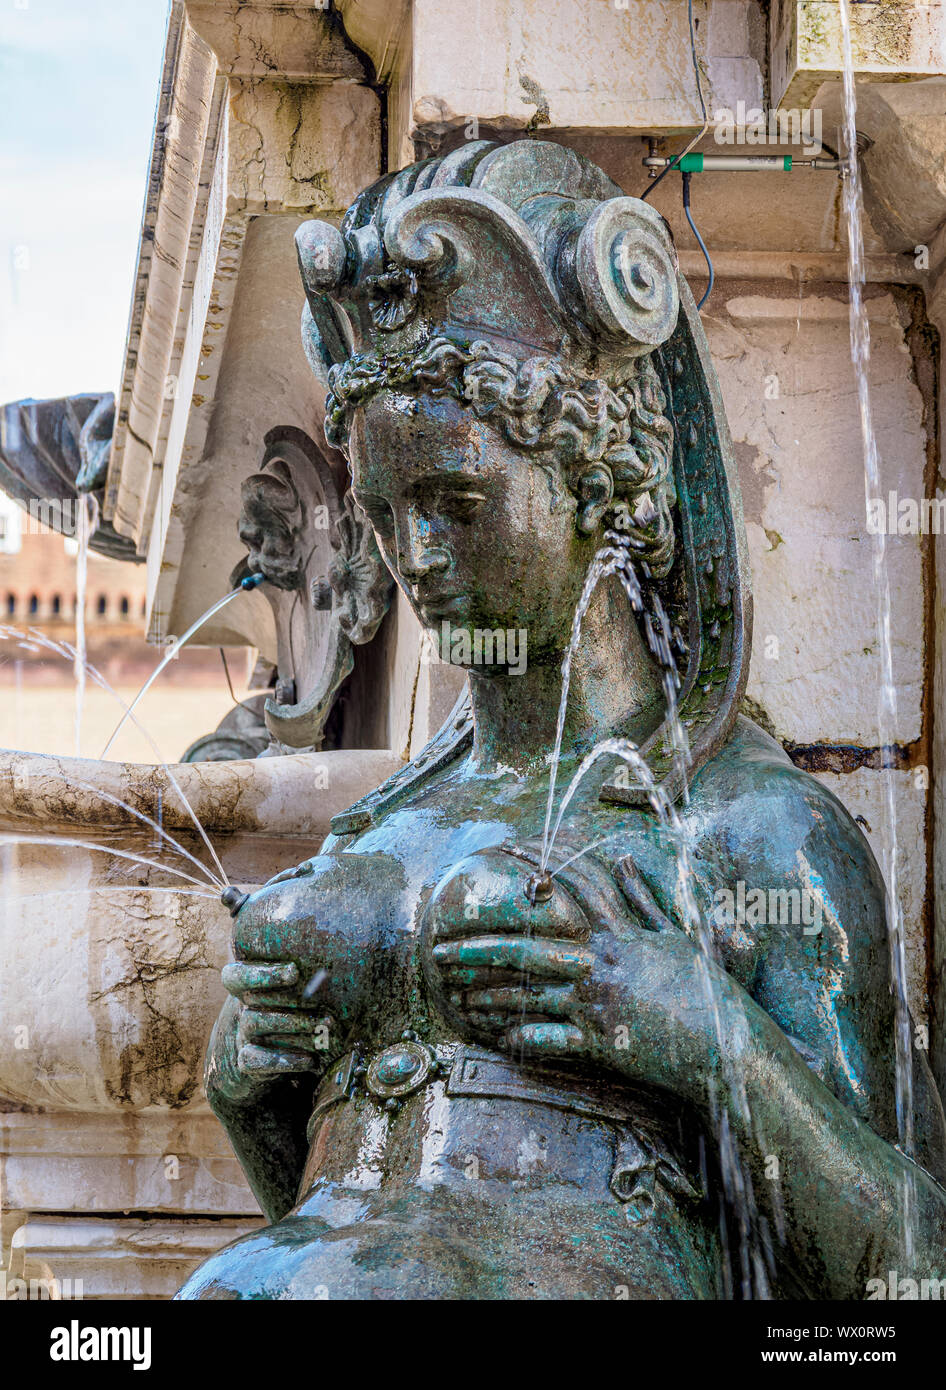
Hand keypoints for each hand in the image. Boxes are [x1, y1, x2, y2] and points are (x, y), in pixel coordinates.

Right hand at [221, 960, 334, 1080]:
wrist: (270, 1055)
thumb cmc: (295, 1009)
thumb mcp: (298, 990)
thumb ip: (309, 974)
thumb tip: (341, 952)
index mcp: (250, 986)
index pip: (236, 975)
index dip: (263, 973)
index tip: (294, 972)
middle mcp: (243, 1008)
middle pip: (251, 998)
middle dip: (286, 998)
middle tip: (318, 998)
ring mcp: (243, 1035)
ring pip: (256, 1023)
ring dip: (294, 1024)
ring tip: (326, 1024)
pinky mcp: (248, 1061)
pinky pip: (257, 1061)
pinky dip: (286, 1060)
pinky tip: (311, 1059)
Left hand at [422, 843, 743, 1102]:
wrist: (729, 1047)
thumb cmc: (706, 992)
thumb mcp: (676, 939)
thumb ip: (644, 900)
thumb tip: (623, 861)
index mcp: (620, 935)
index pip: (568, 892)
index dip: (532, 868)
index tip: (500, 855)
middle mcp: (603, 964)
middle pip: (526, 948)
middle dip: (477, 947)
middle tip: (438, 949)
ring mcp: (598, 1005)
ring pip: (527, 996)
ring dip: (487, 995)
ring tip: (457, 996)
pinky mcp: (600, 1043)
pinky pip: (548, 1041)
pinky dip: (521, 1040)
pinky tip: (497, 1039)